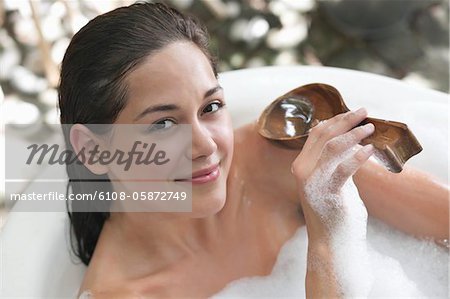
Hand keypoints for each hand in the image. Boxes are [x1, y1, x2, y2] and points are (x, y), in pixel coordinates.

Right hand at [291, 108, 374, 240]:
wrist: (331, 240)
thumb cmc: (334, 208)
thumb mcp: (331, 178)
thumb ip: (333, 159)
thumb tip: (346, 135)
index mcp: (302, 165)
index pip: (316, 133)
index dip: (335, 120)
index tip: (353, 113)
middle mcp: (303, 170)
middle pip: (323, 135)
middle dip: (345, 120)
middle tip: (364, 111)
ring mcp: (313, 181)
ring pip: (332, 146)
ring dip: (353, 134)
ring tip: (370, 128)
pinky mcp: (328, 192)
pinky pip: (344, 168)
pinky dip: (358, 156)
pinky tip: (370, 149)